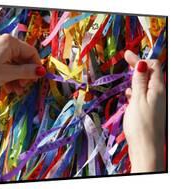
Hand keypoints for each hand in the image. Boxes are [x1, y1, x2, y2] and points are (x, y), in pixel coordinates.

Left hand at [0, 34, 45, 110]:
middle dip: (23, 74)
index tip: (36, 80)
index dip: (36, 66)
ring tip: (14, 91)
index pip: (31, 52)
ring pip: (11, 62)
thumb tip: (42, 71)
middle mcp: (2, 41)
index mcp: (10, 42)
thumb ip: (26, 72)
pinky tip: (5, 86)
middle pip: (21, 58)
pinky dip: (6, 74)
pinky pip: (2, 62)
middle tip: (23, 88)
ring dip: (15, 77)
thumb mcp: (7, 74)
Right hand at [123, 50, 165, 172]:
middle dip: (138, 66)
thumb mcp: (138, 100)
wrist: (147, 148)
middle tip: (125, 58)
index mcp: (158, 88)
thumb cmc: (141, 124)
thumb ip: (139, 81)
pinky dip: (136, 92)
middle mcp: (159, 93)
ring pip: (146, 84)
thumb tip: (141, 63)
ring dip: (136, 79)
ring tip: (126, 78)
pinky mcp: (150, 110)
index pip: (153, 66)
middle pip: (150, 73)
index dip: (140, 59)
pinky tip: (128, 95)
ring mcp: (155, 102)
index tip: (126, 54)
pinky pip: (143, 95)